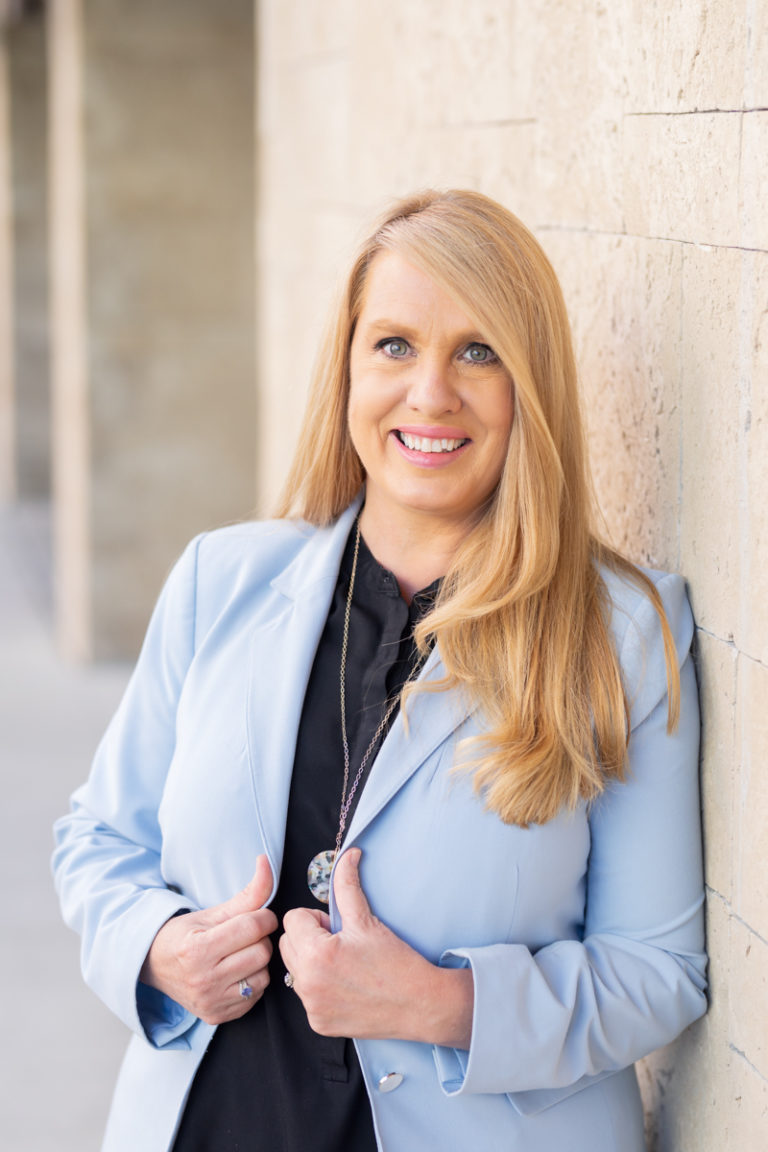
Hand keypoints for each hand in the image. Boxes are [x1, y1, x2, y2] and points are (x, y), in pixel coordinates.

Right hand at [140, 855, 276, 1023]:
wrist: (155, 966)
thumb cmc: (185, 934)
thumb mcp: (212, 912)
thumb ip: (247, 893)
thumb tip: (267, 863)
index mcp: (197, 950)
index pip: (253, 927)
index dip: (264, 917)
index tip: (258, 916)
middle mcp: (203, 980)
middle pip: (261, 953)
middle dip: (260, 939)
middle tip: (246, 936)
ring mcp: (210, 1002)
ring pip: (263, 976)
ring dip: (258, 962)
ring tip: (241, 954)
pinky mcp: (217, 1016)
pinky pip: (256, 997)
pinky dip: (253, 982)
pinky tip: (237, 972)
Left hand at [278, 848, 473, 1047]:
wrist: (420, 1005)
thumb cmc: (397, 962)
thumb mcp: (367, 920)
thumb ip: (347, 884)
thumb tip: (347, 855)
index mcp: (317, 955)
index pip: (293, 919)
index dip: (316, 918)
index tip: (338, 928)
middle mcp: (308, 985)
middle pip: (288, 944)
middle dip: (310, 938)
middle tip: (342, 944)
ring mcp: (312, 1008)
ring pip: (294, 970)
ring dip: (312, 962)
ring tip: (345, 965)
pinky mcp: (319, 1024)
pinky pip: (306, 995)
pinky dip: (320, 987)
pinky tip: (347, 986)